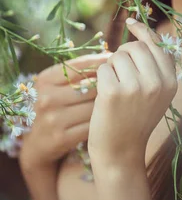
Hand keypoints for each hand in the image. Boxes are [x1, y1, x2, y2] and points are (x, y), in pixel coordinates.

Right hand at [19, 52, 111, 172]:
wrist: (39, 142)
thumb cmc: (57, 106)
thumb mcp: (58, 86)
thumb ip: (79, 72)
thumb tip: (112, 57)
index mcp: (46, 79)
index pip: (80, 66)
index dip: (101, 62)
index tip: (116, 60)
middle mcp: (47, 98)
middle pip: (91, 86)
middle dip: (109, 85)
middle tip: (123, 84)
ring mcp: (53, 119)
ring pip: (94, 106)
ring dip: (110, 104)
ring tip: (119, 101)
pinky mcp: (62, 137)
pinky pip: (93, 125)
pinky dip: (104, 121)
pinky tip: (110, 119)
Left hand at [87, 19, 177, 168]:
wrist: (121, 152)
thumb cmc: (136, 120)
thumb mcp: (157, 95)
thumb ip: (157, 67)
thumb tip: (145, 34)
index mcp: (171, 82)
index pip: (158, 45)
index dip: (143, 31)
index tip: (131, 21)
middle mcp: (158, 82)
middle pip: (135, 47)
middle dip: (124, 55)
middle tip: (121, 76)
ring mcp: (136, 87)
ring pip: (117, 56)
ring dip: (111, 69)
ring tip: (116, 90)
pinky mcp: (114, 92)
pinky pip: (103, 68)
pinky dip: (100, 79)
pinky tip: (105, 96)